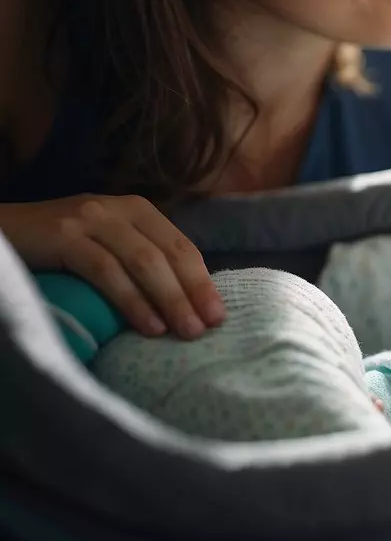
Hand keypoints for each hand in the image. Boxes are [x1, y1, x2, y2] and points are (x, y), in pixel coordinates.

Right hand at [0, 194, 224, 338]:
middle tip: (209, 327)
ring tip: (185, 332)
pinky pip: (107, 271)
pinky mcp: (65, 236)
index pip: (181, 246)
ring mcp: (92, 219)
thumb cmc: (58, 247)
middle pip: (169, 253)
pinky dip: (132, 300)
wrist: (1, 232)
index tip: (219, 314)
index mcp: (138, 210)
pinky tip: (147, 325)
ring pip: (144, 261)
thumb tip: (184, 301)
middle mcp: (120, 208)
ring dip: (169, 299)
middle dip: (193, 292)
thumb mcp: (106, 243)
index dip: (203, 281)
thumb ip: (139, 259)